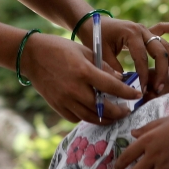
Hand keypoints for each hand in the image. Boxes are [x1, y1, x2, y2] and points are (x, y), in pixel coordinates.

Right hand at [21, 32, 141, 124]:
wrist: (32, 56)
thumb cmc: (60, 49)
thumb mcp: (84, 51)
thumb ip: (103, 67)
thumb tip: (120, 80)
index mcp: (84, 71)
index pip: (112, 87)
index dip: (128, 93)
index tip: (137, 96)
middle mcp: (75, 89)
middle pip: (104, 108)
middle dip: (119, 112)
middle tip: (127, 110)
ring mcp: (65, 100)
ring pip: (92, 117)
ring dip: (106, 119)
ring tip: (115, 116)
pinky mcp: (57, 107)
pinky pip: (77, 118)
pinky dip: (88, 117)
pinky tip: (94, 113)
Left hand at [80, 18, 168, 98]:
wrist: (91, 22)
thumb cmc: (94, 38)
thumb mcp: (101, 55)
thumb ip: (114, 69)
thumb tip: (125, 85)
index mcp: (130, 34)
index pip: (142, 58)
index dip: (144, 75)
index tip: (143, 90)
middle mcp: (141, 30)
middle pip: (160, 51)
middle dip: (163, 71)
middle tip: (160, 88)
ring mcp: (145, 29)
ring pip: (165, 45)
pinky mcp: (145, 31)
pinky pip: (162, 28)